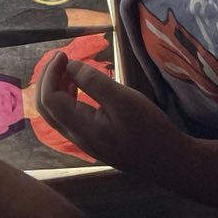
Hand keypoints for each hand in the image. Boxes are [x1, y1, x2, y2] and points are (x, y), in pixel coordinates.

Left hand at [36, 51, 184, 178]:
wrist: (170, 163)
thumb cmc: (149, 130)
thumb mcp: (124, 100)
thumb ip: (94, 82)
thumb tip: (70, 66)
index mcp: (82, 129)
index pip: (50, 99)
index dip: (51, 74)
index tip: (65, 54)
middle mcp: (78, 138)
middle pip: (47, 108)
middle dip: (48, 80)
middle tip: (61, 58)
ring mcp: (86, 142)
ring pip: (56, 114)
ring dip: (56, 88)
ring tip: (68, 68)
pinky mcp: (96, 141)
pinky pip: (69, 118)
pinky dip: (67, 98)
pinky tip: (81, 87)